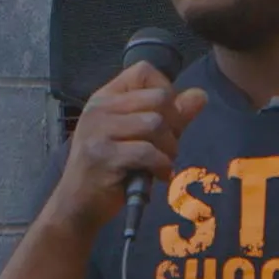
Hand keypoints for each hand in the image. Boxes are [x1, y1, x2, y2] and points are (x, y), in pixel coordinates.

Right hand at [50, 60, 208, 231]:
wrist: (77, 206)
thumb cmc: (110, 169)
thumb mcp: (139, 136)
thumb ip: (170, 115)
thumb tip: (200, 95)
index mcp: (106, 98)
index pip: (143, 72)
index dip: (165, 90)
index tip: (166, 118)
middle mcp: (99, 109)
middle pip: (158, 98)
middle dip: (174, 125)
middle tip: (167, 147)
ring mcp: (98, 131)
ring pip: (155, 124)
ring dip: (169, 148)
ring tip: (161, 162)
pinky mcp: (103, 156)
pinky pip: (148, 152)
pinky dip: (161, 166)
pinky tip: (157, 175)